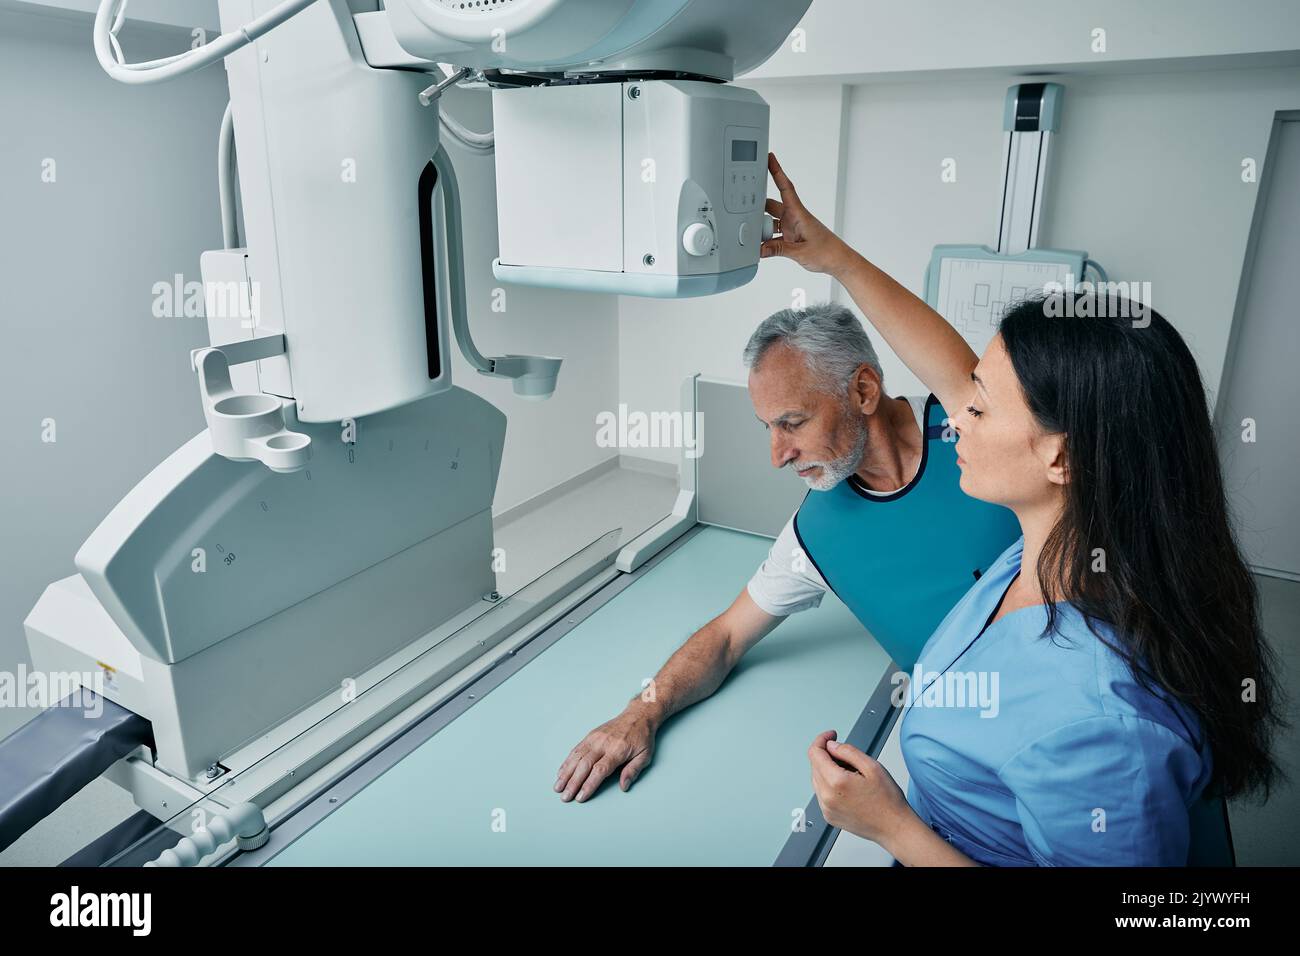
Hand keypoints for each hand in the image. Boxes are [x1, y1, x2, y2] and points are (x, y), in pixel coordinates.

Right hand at [555, 707, 656, 802]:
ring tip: (557, 787)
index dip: (588, 785)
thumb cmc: (642, 737)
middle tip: (564, 797)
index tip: (580, 797)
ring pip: (577, 757)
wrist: (637, 715)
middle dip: (573, 783)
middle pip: (584, 765)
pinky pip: (576, 749)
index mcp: (617, 751)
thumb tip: (624, 786)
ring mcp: (595, 738)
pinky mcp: (590, 735)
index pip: (599, 770)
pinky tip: (561, 772)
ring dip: (566, 773)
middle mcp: (603, 744)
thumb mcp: (645, 755)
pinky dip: (567, 762)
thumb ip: (633, 771)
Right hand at [761, 152, 854, 275]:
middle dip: (759, 206)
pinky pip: (774, 235)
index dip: (777, 171)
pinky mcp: (791, 237)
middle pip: (771, 205)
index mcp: (798, 213)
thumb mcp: (800, 252)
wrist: (837, 261)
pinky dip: (767, 241)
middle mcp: (794, 217)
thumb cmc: (827, 251)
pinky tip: (761, 248)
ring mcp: (792, 227)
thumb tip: (760, 249)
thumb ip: (778, 250)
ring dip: (762, 229)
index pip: (785, 187)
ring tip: (753, 237)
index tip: (769, 158)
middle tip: (745, 208)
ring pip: (770, 222)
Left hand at [808, 730, 913, 846]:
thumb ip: (848, 751)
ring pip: (817, 779)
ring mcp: (826, 809)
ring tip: (852, 774)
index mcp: (836, 782)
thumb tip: (832, 745)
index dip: (822, 740)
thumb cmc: (888, 801)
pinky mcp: (829, 816)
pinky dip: (830, 785)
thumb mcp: (872, 766)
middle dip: (827, 755)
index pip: (815, 753)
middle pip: (815, 765)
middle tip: (848, 757)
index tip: (830, 736)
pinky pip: (822, 793)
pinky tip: (848, 787)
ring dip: (828, 770)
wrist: (894, 828)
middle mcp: (827, 797)